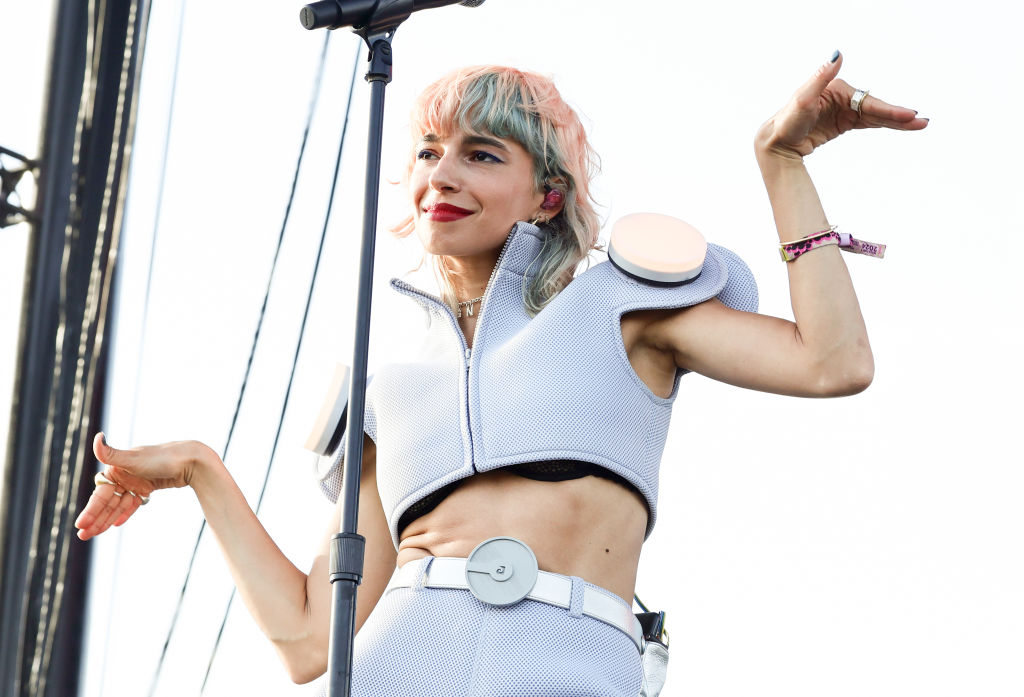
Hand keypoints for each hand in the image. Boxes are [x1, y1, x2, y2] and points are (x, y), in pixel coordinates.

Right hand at [75, 433, 217, 539]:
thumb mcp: (134, 458)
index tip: (80, 525)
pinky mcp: (148, 486)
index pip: (100, 494)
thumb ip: (111, 453)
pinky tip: (116, 524)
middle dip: (95, 519)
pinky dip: (125, 513)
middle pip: (107, 502)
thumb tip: (97, 437)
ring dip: (107, 519)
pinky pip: (133, 502)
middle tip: (83, 536)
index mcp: (117, 468)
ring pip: (119, 504)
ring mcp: (137, 481)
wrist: (191, 460)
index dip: (90, 510)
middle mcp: (125, 475)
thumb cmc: (162, 457)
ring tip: (94, 534)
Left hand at [756, 51, 927, 160]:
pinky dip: (884, 125)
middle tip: (921, 122)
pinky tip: (900, 127)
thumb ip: (820, 77)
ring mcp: (844, 111)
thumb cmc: (786, 121)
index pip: (868, 102)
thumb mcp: (802, 99)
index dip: (889, 110)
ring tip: (918, 126)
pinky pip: (867, 123)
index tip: (908, 116)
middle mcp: (843, 98)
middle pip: (876, 109)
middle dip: (898, 116)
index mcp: (837, 89)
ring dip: (896, 121)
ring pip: (875, 116)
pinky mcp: (842, 123)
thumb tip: (837, 53)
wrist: (776, 142)